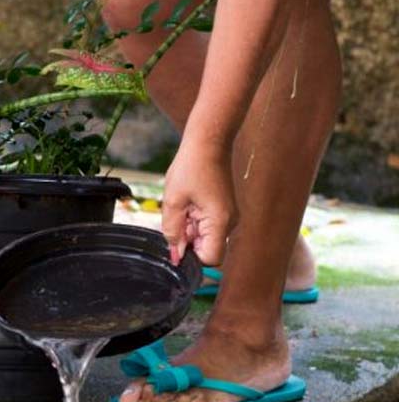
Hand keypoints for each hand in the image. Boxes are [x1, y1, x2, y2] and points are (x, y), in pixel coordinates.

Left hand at [161, 139, 236, 265]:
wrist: (208, 142)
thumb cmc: (191, 167)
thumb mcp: (173, 201)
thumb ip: (172, 231)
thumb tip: (175, 255)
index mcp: (220, 222)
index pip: (211, 259)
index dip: (191, 257)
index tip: (175, 245)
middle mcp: (229, 223)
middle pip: (207, 250)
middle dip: (188, 242)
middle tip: (177, 218)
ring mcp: (228, 217)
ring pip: (205, 238)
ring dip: (189, 230)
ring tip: (182, 207)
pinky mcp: (223, 211)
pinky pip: (207, 227)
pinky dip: (193, 222)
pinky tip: (186, 205)